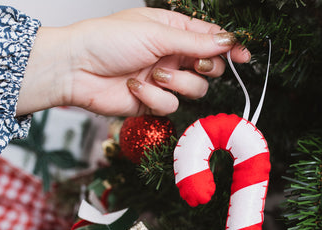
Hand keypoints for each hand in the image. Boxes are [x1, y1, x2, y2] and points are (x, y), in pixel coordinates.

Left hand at [17, 7, 250, 116]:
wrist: (77, 69)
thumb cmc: (108, 41)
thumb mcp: (156, 33)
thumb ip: (195, 42)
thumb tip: (227, 42)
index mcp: (173, 32)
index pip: (211, 39)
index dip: (230, 47)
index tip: (245, 56)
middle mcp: (172, 56)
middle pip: (209, 67)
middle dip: (205, 66)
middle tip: (193, 61)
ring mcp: (164, 81)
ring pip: (194, 90)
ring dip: (177, 82)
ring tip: (154, 73)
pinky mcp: (153, 102)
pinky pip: (170, 106)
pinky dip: (155, 98)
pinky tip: (136, 87)